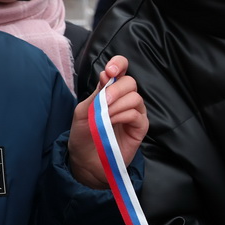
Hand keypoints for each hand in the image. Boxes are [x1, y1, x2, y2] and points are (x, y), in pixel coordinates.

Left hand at [69, 56, 147, 188]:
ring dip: (117, 105)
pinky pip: (136, 115)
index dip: (119, 64)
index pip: (122, 69)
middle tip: (104, 101)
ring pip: (135, 98)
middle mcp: (125, 99)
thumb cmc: (83, 134)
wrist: (85, 160)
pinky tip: (112, 122)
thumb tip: (107, 75)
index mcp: (111, 90)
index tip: (110, 71)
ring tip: (105, 117)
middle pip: (131, 82)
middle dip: (116, 89)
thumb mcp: (83, 110)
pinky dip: (123, 116)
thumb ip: (96, 93)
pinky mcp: (140, 128)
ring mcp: (134, 113)